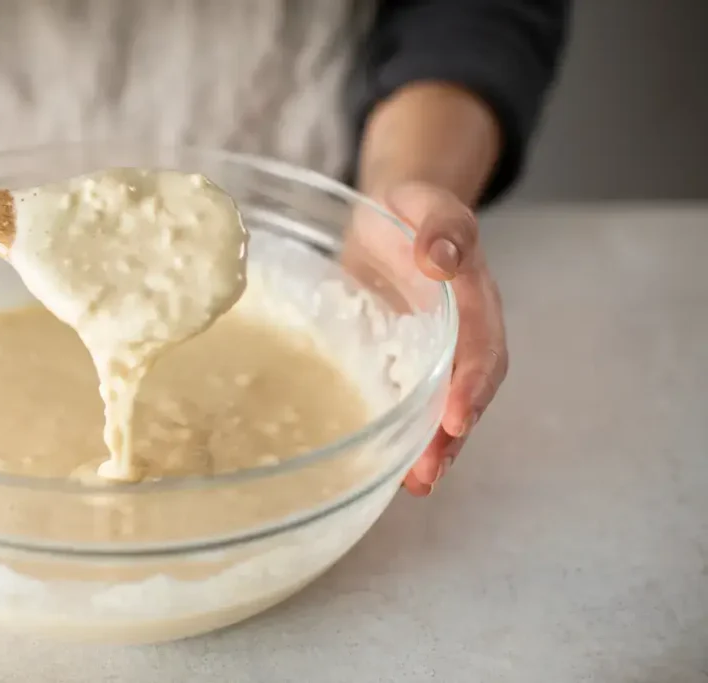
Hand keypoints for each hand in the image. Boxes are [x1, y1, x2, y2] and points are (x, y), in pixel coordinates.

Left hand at [345, 182, 507, 495]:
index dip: (470, 386)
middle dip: (452, 436)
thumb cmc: (409, 212)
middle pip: (467, 393)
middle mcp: (462, 337)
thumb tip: (441, 259)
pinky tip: (387, 469)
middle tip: (428, 471)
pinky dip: (406, 439)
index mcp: (474, 300)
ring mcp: (435, 356)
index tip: (455, 418)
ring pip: (443, 409)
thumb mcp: (424, 204)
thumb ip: (441, 225)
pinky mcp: (405, 366)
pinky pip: (413, 406)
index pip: (480, 348)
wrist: (387, 219)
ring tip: (414, 484)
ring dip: (433, 449)